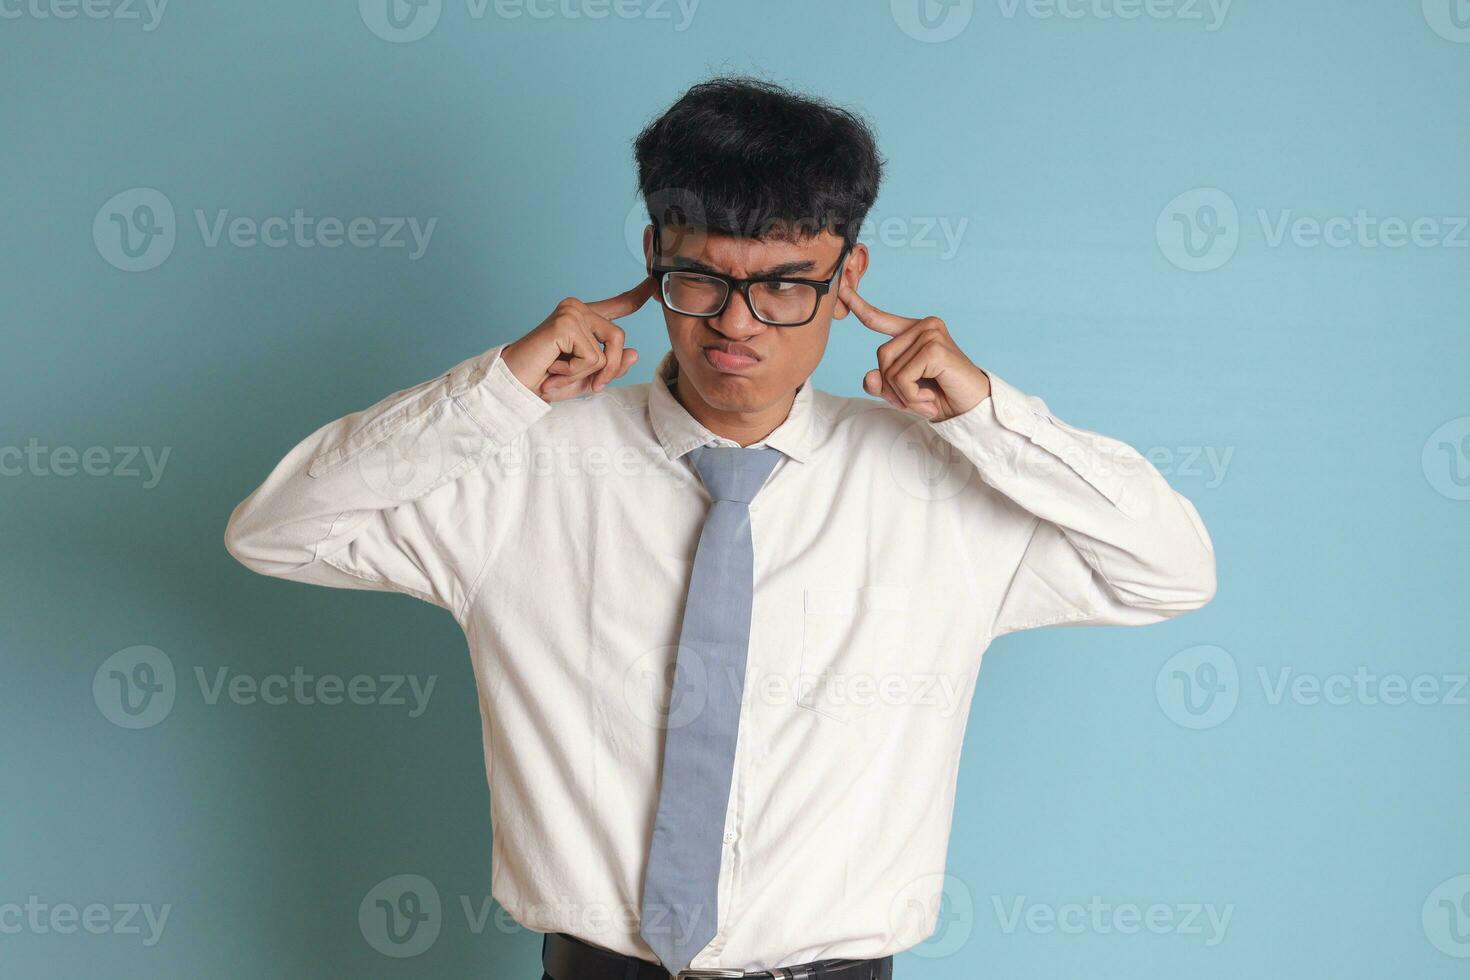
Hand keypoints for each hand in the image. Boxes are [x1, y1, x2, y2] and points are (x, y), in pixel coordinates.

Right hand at [501, 278, 653, 401]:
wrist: (514, 385)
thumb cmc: (546, 380)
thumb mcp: (586, 378)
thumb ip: (610, 367)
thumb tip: (635, 353)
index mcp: (582, 318)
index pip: (615, 306)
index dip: (635, 296)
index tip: (653, 283)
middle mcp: (577, 309)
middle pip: (619, 338)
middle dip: (609, 369)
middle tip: (590, 385)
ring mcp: (571, 313)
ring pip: (607, 351)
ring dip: (587, 373)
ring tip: (560, 374)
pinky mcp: (566, 323)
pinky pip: (592, 358)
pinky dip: (575, 372)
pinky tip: (554, 368)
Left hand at [839, 282, 990, 421]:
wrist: (972, 408)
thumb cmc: (940, 396)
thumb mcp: (903, 391)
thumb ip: (882, 383)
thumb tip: (869, 376)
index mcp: (915, 331)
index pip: (879, 319)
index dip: (859, 306)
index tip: (843, 289)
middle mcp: (924, 326)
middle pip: (881, 356)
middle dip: (892, 386)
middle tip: (916, 398)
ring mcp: (930, 334)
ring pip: (889, 370)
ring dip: (903, 395)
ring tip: (925, 399)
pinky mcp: (934, 348)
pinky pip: (902, 379)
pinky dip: (911, 397)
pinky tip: (930, 398)